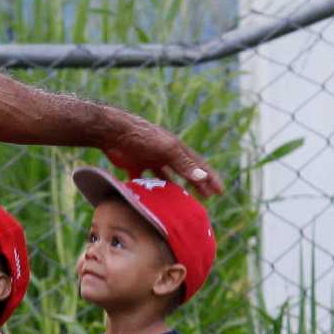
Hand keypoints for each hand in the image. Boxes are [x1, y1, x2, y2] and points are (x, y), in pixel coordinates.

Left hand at [102, 112, 224, 198]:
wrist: (113, 132)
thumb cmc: (143, 137)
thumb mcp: (167, 149)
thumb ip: (184, 163)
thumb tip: (203, 177)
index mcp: (176, 148)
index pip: (198, 165)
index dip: (209, 177)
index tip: (220, 191)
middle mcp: (165, 153)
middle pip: (184, 171)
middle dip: (196, 184)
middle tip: (207, 198)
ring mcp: (150, 158)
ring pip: (166, 176)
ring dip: (175, 187)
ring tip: (183, 201)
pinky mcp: (134, 164)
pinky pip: (144, 179)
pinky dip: (149, 188)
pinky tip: (151, 199)